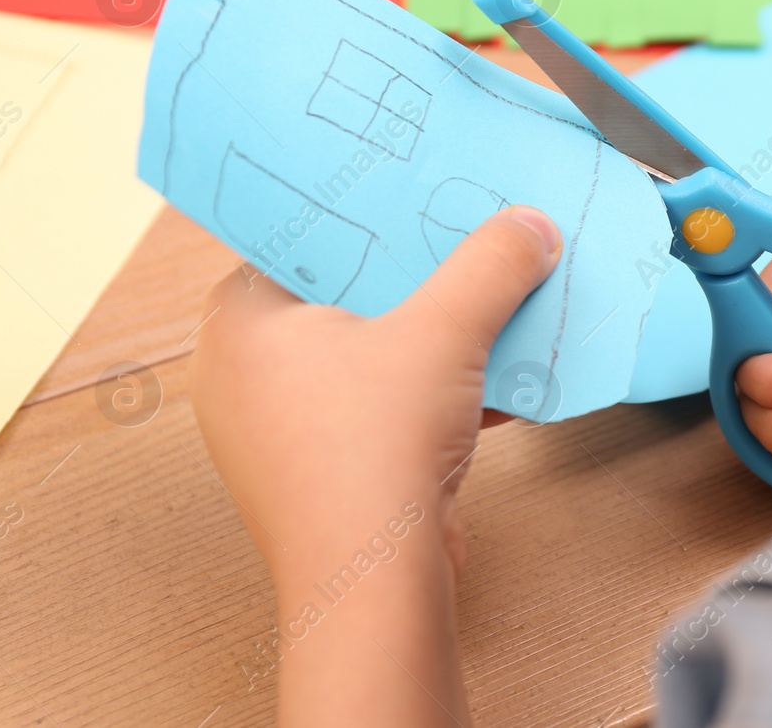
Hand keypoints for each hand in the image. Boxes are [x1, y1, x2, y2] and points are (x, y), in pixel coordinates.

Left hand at [189, 205, 560, 726]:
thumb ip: (488, 267)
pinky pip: (387, 407)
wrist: (374, 583)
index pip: (301, 238)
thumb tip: (531, 225)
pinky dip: (440, 392)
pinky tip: (505, 378)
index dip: (366, 213)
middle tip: (470, 238)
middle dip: (420, 278)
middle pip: (349, 296)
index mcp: (241, 321)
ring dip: (441, 338)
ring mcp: (285, 429)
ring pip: (374, 356)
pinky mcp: (329, 471)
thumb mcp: (443, 332)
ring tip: (502, 303)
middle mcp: (247, 373)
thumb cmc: (371, 450)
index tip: (419, 190)